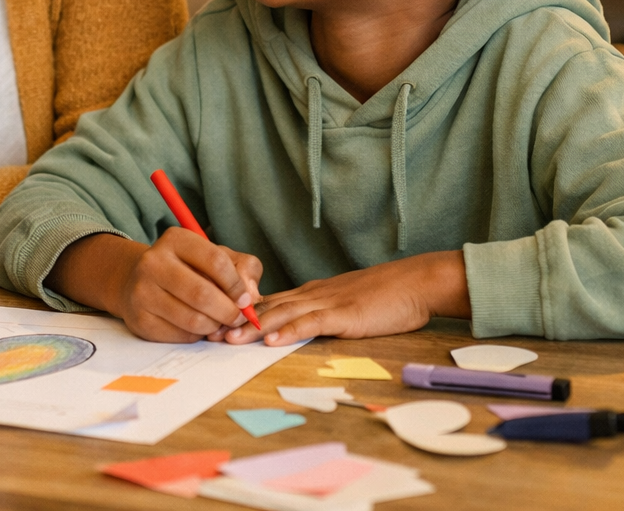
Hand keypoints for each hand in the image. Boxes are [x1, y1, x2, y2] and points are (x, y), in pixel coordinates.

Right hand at [110, 228, 262, 342]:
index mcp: (175, 239)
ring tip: (218, 322)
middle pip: (202, 294)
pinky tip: (197, 327)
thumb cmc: (188, 268)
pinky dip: (197, 336)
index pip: (215, 261)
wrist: (140, 282)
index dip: (236, 285)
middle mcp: (153, 262)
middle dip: (229, 312)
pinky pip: (180, 336)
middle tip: (238, 319)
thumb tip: (251, 295)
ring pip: (193, 319)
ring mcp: (143, 291)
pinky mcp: (140, 319)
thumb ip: (242, 267)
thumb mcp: (215, 256)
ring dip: (214, 326)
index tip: (245, 299)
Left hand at [224, 251, 470, 345]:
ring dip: (253, 326)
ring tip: (229, 338)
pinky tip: (272, 339)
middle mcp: (313, 294)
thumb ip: (321, 313)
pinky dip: (290, 331)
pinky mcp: (344, 314)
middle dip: (236, 320)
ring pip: (282, 313)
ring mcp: (328, 302)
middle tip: (207, 332)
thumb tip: (297, 326)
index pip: (269, 302)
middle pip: (267, 307)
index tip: (214, 323)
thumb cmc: (385, 296)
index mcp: (312, 293)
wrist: (416, 282)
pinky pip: (312, 322)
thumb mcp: (345, 304)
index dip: (240, 313)